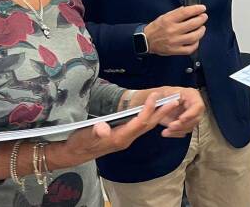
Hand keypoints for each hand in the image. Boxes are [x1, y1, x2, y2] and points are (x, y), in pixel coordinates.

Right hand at [52, 91, 177, 167]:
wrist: (74, 154)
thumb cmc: (79, 143)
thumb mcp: (84, 136)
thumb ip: (95, 132)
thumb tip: (103, 128)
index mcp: (119, 138)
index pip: (139, 122)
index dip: (148, 109)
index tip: (155, 95)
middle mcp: (126, 139)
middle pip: (148, 125)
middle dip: (162, 112)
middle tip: (174, 99)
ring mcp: (126, 138)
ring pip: (146, 126)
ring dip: (158, 114)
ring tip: (169, 103)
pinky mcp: (123, 136)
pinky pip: (141, 127)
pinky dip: (150, 117)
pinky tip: (154, 111)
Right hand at [144, 4, 207, 55]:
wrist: (146, 41)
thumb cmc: (156, 28)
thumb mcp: (164, 16)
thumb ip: (177, 13)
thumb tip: (190, 10)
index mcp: (168, 20)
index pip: (185, 12)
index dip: (196, 9)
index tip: (202, 8)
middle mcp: (172, 31)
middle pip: (192, 24)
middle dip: (201, 19)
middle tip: (204, 17)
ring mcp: (174, 42)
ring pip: (194, 37)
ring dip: (201, 31)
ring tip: (202, 28)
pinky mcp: (175, 51)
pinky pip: (190, 49)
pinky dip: (196, 44)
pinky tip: (196, 39)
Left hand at [156, 86, 204, 137]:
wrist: (158, 101)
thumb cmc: (163, 94)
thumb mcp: (165, 93)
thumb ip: (170, 98)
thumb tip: (174, 102)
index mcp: (192, 95)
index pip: (198, 106)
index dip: (191, 114)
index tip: (181, 119)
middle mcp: (194, 106)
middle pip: (195, 119)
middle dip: (183, 125)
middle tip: (171, 126)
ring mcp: (191, 116)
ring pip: (190, 127)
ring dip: (178, 131)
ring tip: (166, 131)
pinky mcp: (186, 124)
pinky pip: (184, 131)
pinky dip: (175, 133)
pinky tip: (166, 133)